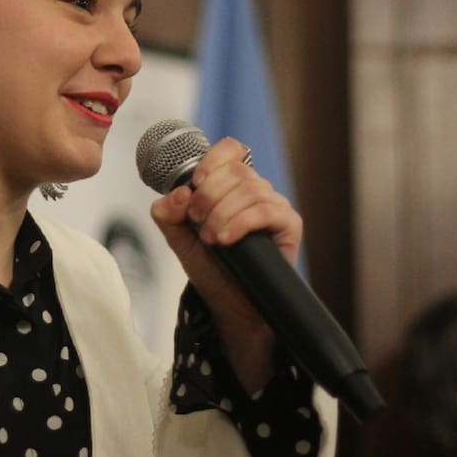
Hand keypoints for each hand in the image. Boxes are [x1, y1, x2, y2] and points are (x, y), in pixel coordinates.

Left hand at [148, 137, 302, 390]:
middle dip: (209, 195)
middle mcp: (255, 191)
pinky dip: (241, 222)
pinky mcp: (289, 225)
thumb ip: (167, 215)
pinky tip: (226, 240)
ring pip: (251, 189)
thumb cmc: (210, 268)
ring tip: (210, 238)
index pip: (230, 151)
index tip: (196, 184)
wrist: (230, 305)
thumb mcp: (179, 240)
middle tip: (197, 221)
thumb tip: (178, 193)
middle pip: (236, 170)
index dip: (212, 160)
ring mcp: (274, 206)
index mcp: (230, 186)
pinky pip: (267, 210)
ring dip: (222, 213)